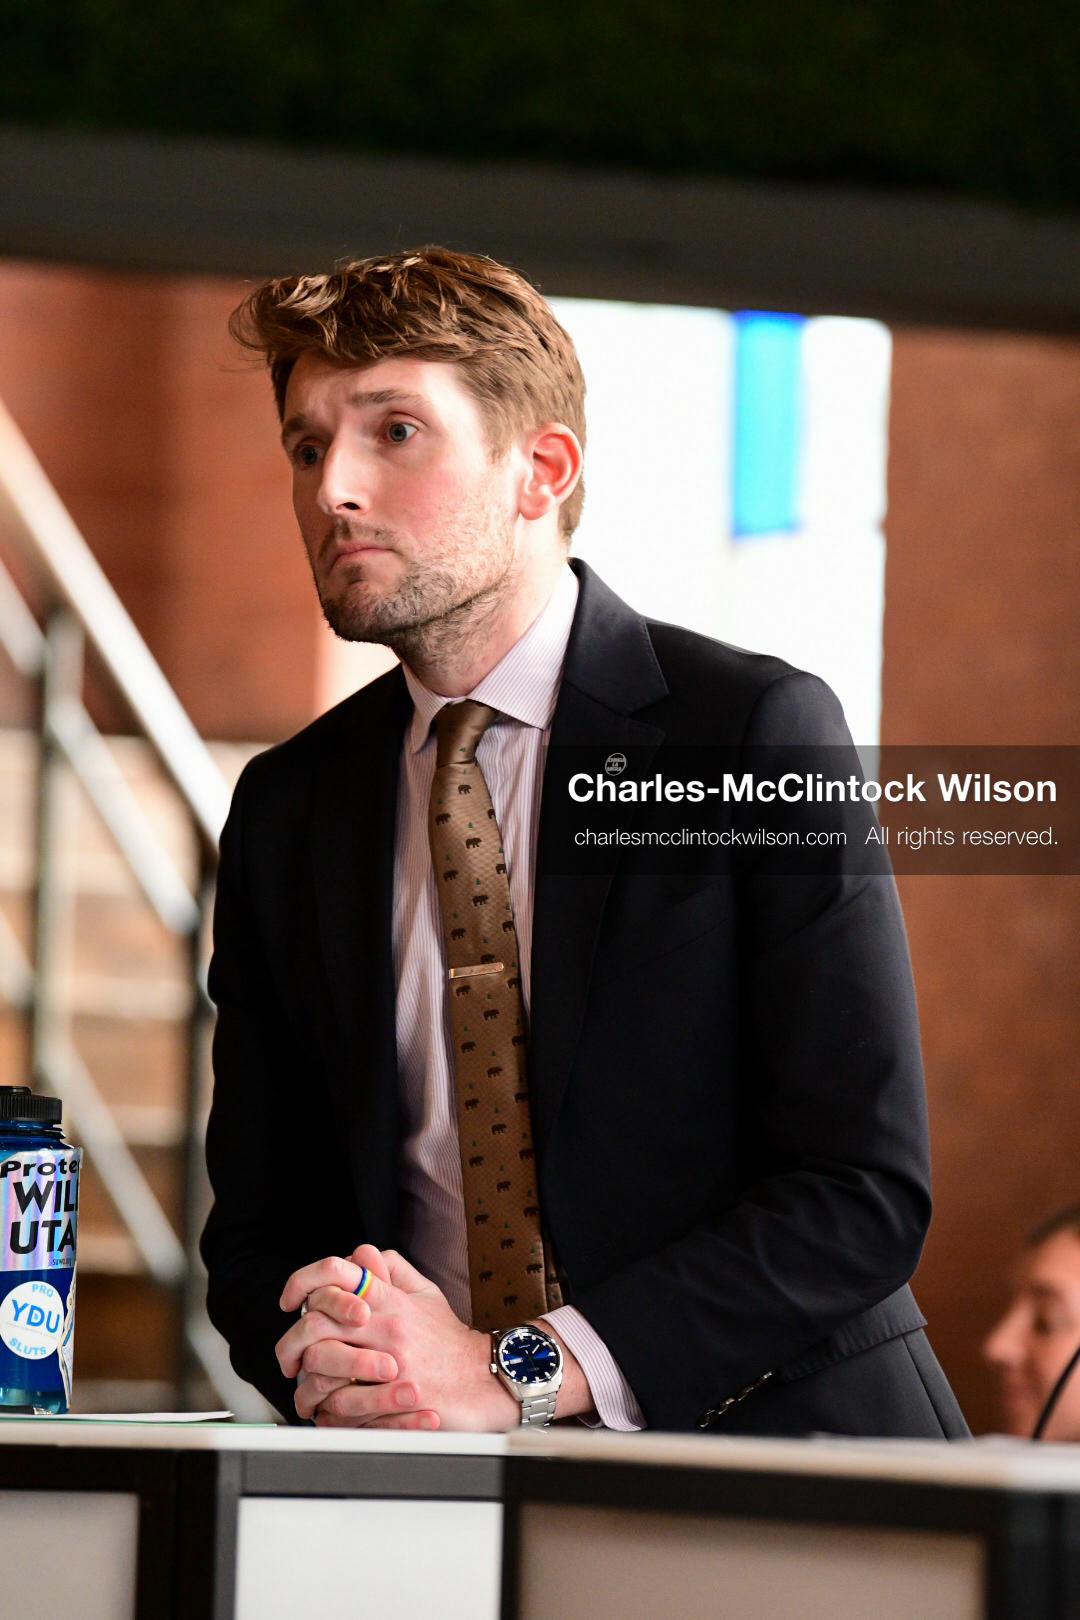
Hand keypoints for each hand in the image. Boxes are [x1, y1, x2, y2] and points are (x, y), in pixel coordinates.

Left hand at [278, 1244, 518, 1429]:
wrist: (485, 1379)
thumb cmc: (450, 1340)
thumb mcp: (426, 1293)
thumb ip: (393, 1270)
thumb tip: (361, 1256)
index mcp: (391, 1299)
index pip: (336, 1275)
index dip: (303, 1282)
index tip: (291, 1301)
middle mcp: (387, 1327)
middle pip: (318, 1321)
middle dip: (293, 1340)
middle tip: (289, 1356)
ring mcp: (390, 1364)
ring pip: (324, 1364)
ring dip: (305, 1378)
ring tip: (303, 1386)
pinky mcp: (393, 1401)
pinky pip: (342, 1404)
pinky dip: (325, 1408)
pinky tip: (323, 1409)